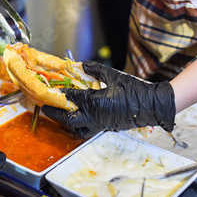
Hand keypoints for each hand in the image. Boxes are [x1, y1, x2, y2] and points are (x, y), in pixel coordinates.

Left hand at [41, 61, 175, 137]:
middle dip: (55, 114)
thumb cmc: (134, 90)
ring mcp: (101, 124)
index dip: (60, 94)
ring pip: (77, 129)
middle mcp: (95, 116)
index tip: (51, 90)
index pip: (72, 98)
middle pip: (69, 119)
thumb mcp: (114, 76)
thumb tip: (83, 65)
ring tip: (58, 116)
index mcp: (95, 102)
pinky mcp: (106, 127)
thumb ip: (96, 70)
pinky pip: (87, 130)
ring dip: (65, 124)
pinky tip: (76, 119)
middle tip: (44, 109)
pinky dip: (78, 127)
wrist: (152, 105)